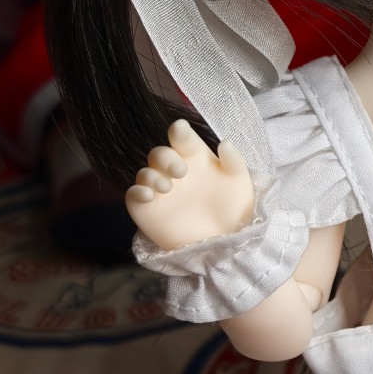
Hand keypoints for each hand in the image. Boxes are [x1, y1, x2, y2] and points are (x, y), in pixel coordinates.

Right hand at [126, 118, 254, 251]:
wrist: (225, 243)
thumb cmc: (233, 209)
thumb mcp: (239, 184)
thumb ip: (234, 161)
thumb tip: (225, 142)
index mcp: (196, 158)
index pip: (182, 138)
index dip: (179, 132)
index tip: (180, 130)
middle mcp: (174, 170)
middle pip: (159, 153)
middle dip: (165, 158)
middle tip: (180, 171)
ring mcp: (160, 189)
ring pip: (144, 172)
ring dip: (151, 175)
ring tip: (167, 186)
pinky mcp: (147, 209)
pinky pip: (133, 195)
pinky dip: (137, 192)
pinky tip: (149, 196)